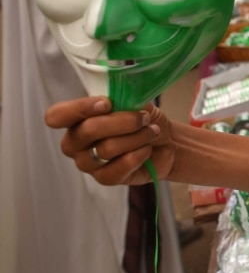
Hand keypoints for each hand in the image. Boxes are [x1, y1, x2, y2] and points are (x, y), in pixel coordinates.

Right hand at [44, 97, 171, 186]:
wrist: (167, 143)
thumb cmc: (144, 120)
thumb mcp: (135, 101)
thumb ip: (122, 96)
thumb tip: (119, 94)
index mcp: (76, 120)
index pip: (56, 115)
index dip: (79, 109)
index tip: (107, 103)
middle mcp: (75, 143)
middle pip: (87, 130)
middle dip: (122, 121)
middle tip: (144, 118)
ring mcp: (87, 163)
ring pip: (106, 149)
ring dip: (136, 137)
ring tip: (151, 131)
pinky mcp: (105, 178)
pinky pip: (117, 169)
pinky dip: (137, 155)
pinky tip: (146, 149)